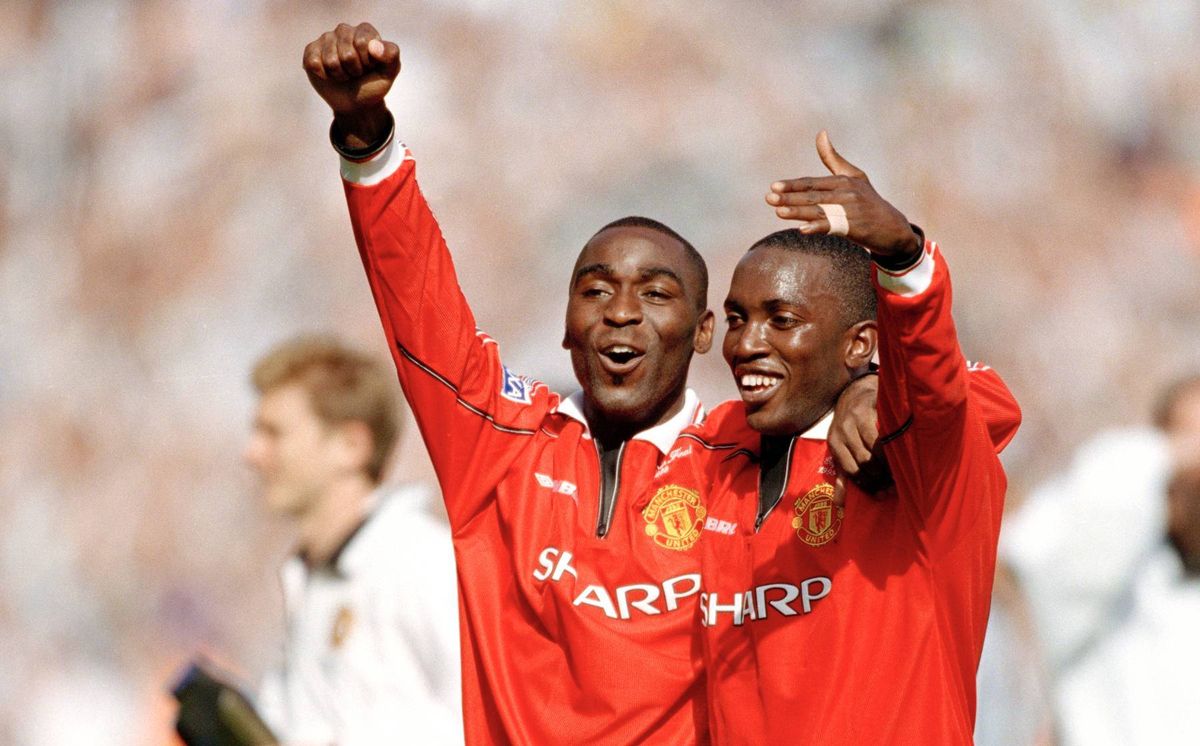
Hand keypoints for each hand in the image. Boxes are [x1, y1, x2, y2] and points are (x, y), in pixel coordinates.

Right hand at [302, 22, 399, 148]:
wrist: (357, 104)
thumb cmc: (373, 84)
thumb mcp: (389, 72)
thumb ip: (391, 54)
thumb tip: (374, 46)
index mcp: (365, 30)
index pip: (363, 43)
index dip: (367, 62)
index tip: (370, 67)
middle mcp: (344, 31)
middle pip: (346, 54)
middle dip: (353, 71)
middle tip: (356, 73)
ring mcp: (326, 39)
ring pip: (330, 60)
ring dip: (339, 75)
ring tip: (344, 75)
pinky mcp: (311, 51)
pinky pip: (314, 63)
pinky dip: (324, 75)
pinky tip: (329, 75)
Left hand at [766, 131, 920, 260]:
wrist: (891, 227)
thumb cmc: (868, 200)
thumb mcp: (853, 176)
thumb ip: (832, 158)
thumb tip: (820, 133)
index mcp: (843, 181)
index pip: (812, 184)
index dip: (793, 185)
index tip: (774, 187)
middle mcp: (847, 194)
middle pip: (813, 196)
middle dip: (789, 198)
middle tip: (769, 198)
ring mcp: (851, 211)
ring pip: (819, 211)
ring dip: (798, 212)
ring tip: (779, 212)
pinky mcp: (855, 227)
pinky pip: (833, 227)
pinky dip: (818, 227)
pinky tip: (803, 229)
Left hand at [828, 374, 893, 504]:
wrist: (854, 393)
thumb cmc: (848, 428)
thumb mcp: (840, 449)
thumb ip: (842, 475)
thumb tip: (840, 504)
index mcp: (834, 443)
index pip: (850, 471)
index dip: (867, 485)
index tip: (881, 495)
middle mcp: (843, 431)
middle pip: (864, 461)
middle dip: (880, 477)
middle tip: (893, 487)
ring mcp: (857, 419)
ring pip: (875, 449)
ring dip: (888, 464)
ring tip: (899, 474)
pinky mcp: (871, 409)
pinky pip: (884, 432)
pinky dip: (893, 445)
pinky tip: (900, 454)